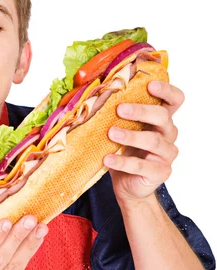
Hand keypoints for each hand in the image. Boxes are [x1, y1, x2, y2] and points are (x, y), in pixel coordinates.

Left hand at [103, 80, 184, 204]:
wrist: (127, 184)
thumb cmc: (124, 151)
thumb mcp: (122, 129)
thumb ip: (116, 114)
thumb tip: (93, 96)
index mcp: (162, 119)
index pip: (175, 100)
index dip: (167, 90)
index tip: (150, 85)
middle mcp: (168, 134)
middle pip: (163, 117)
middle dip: (141, 111)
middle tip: (120, 109)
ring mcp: (166, 154)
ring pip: (153, 140)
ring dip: (131, 135)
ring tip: (111, 133)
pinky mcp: (160, 172)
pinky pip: (141, 165)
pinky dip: (122, 162)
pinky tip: (107, 159)